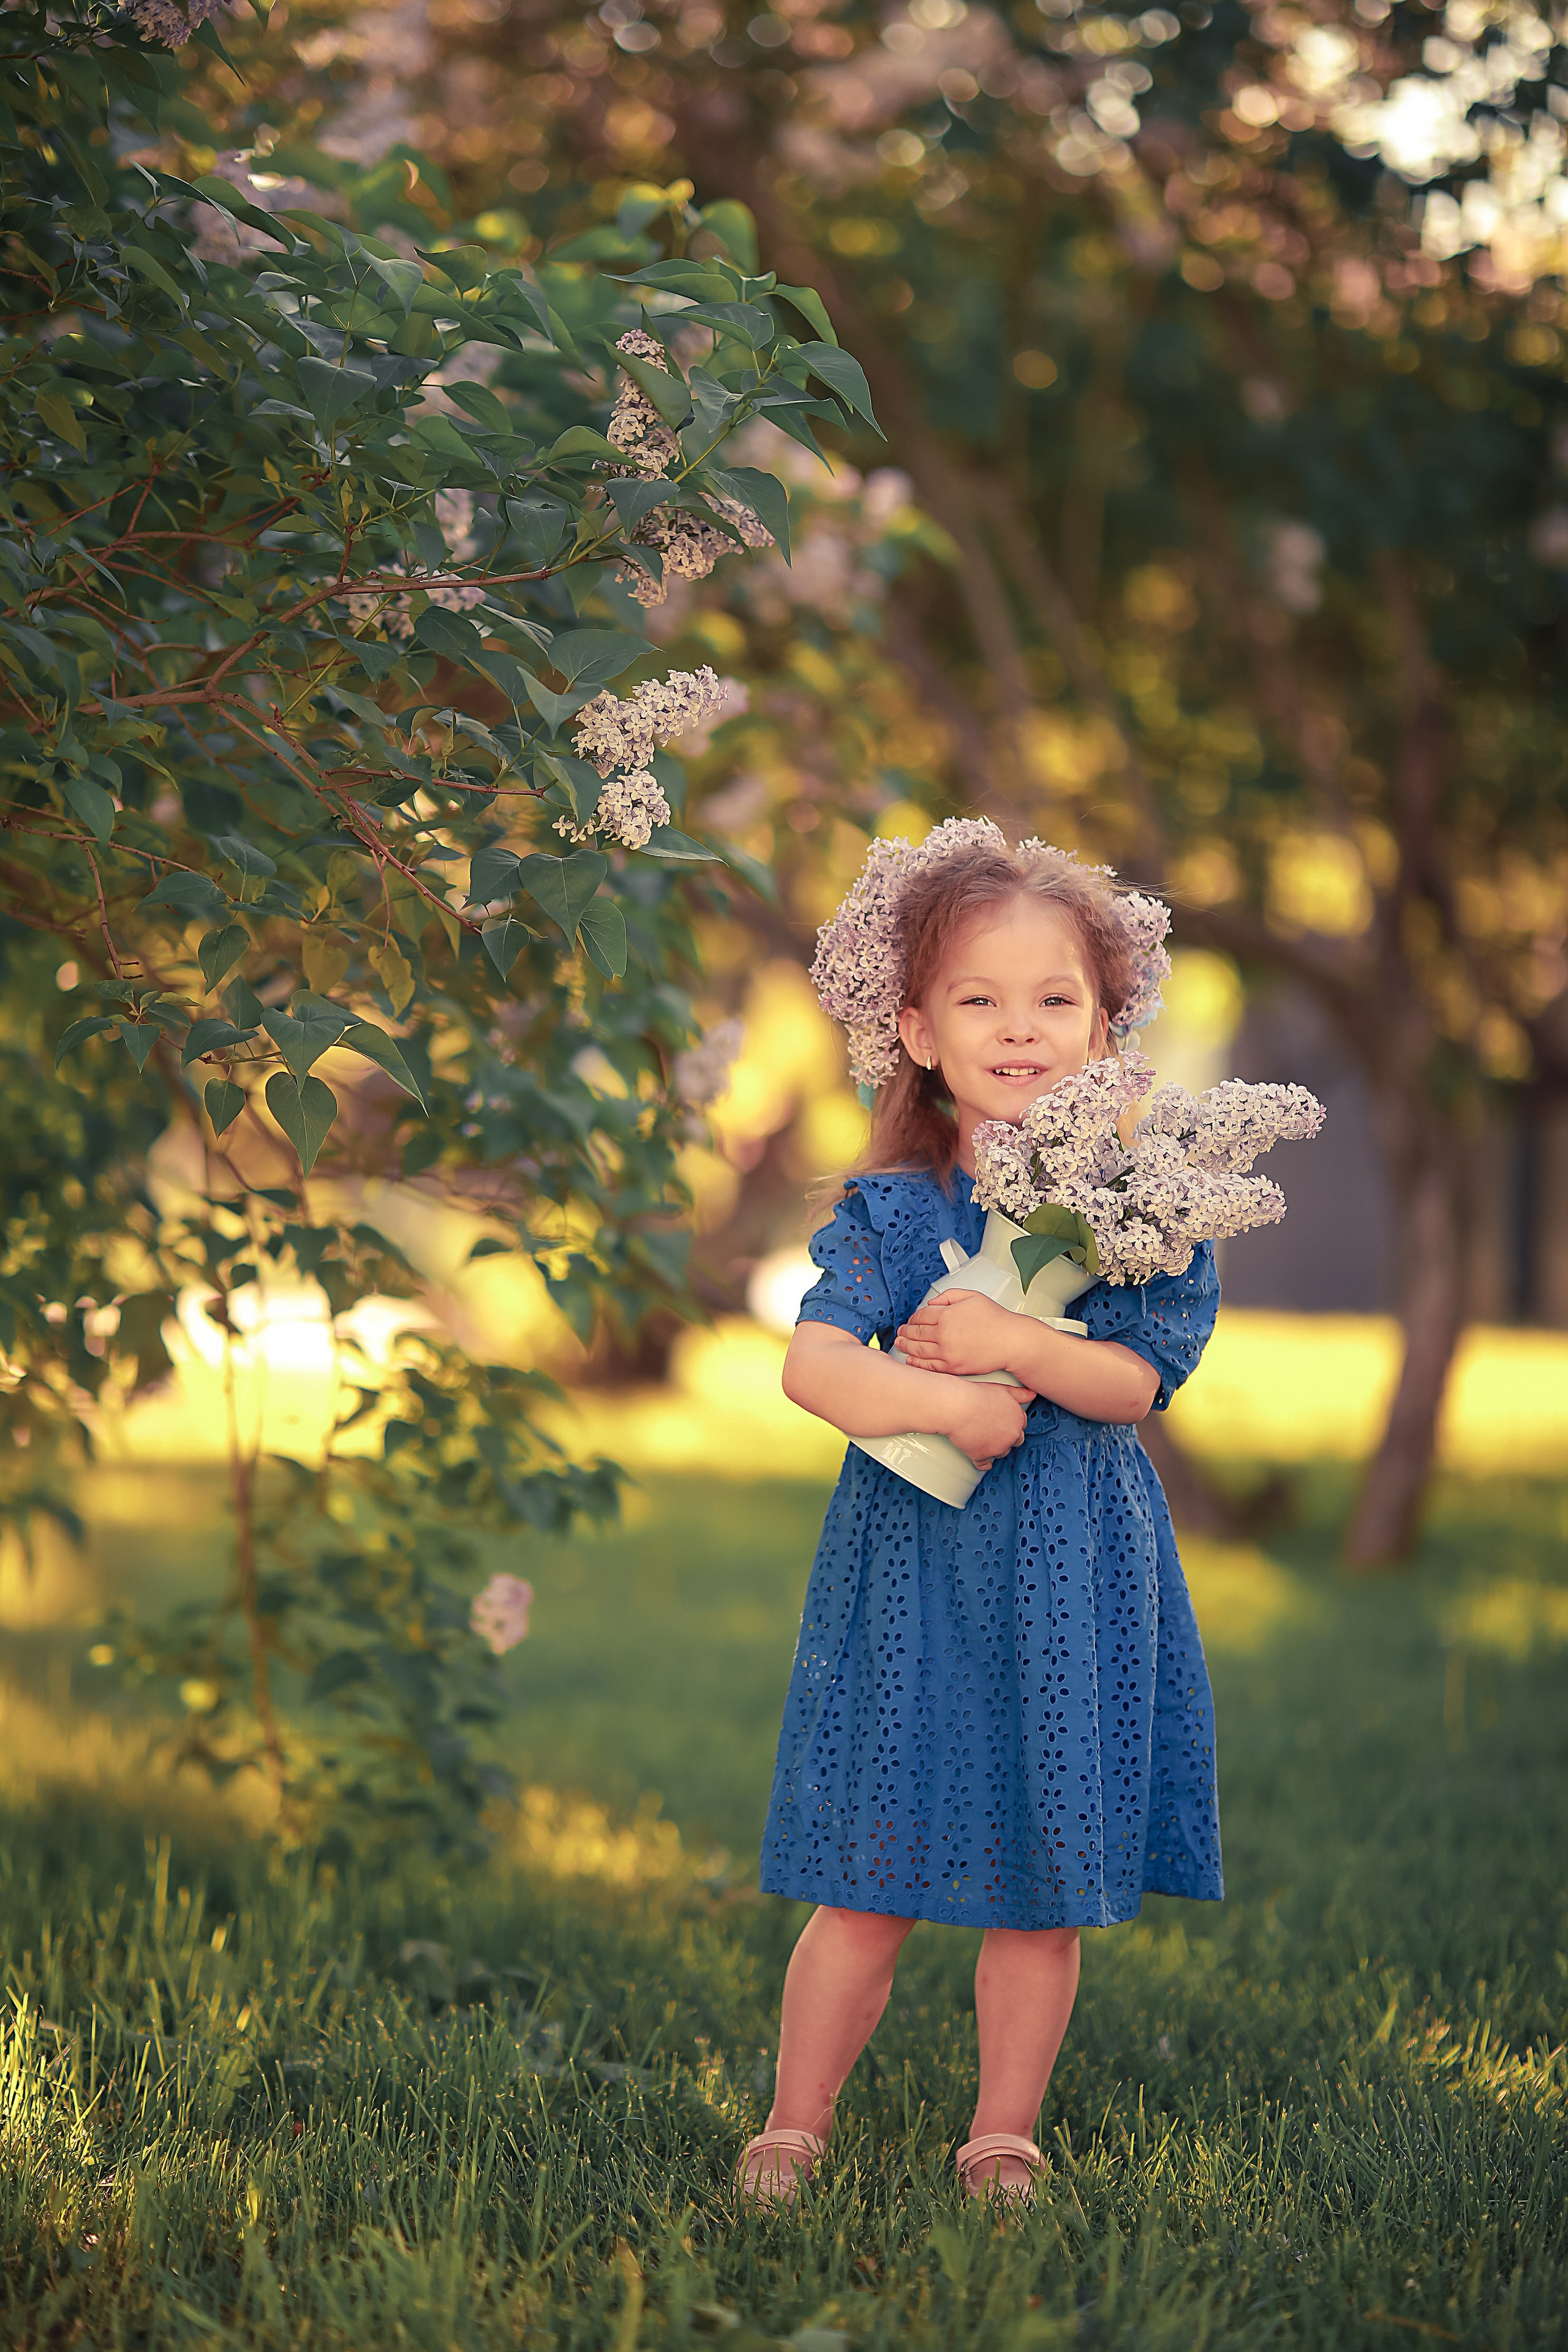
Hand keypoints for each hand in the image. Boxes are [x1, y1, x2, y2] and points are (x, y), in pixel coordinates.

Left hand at [896, 1289, 1020, 1378]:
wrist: (1011, 1342)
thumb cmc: (996, 1319)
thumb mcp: (972, 1296)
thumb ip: (949, 1296)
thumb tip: (932, 1303)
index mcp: (946, 1315)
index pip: (920, 1316)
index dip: (913, 1318)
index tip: (911, 1320)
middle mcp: (944, 1335)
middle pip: (916, 1333)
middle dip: (905, 1332)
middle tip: (900, 1332)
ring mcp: (947, 1353)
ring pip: (918, 1350)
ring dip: (906, 1346)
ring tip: (900, 1344)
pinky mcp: (952, 1367)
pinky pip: (929, 1366)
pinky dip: (917, 1363)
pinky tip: (911, 1359)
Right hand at [940, 1377, 1033, 1470]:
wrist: (959, 1407)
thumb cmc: (978, 1396)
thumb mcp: (1003, 1390)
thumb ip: (1019, 1394)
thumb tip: (1032, 1394)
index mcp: (1017, 1419)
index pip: (1021, 1426)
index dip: (1012, 1424)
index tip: (1004, 1423)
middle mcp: (1011, 1435)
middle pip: (1014, 1441)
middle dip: (1007, 1437)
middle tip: (996, 1432)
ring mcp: (997, 1447)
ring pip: (1001, 1453)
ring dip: (995, 1448)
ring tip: (985, 1439)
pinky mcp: (982, 1455)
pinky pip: (984, 1465)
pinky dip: (983, 1464)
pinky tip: (983, 1462)